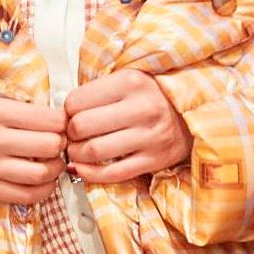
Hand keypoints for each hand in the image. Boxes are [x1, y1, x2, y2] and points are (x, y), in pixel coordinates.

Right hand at [0, 97, 65, 202]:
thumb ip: (26, 110)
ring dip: (55, 169)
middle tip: (59, 143)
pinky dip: (45, 189)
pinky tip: (44, 180)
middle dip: (61, 145)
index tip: (61, 125)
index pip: (51, 120)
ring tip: (52, 162)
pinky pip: (27, 195)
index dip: (64, 123)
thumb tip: (64, 120)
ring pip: (42, 173)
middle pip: (50, 145)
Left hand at [63, 71, 190, 184]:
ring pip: (93, 151)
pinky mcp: (153, 160)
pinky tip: (81, 169)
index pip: (76, 101)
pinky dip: (89, 174)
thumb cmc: (152, 97)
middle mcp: (141, 108)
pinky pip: (112, 173)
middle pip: (81, 126)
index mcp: (130, 82)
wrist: (192, 116)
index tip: (72, 114)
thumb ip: (98, 90)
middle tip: (72, 134)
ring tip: (77, 150)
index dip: (67, 110)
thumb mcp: (129, 80)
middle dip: (70, 134)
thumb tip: (61, 111)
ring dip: (76, 154)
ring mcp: (149, 137)